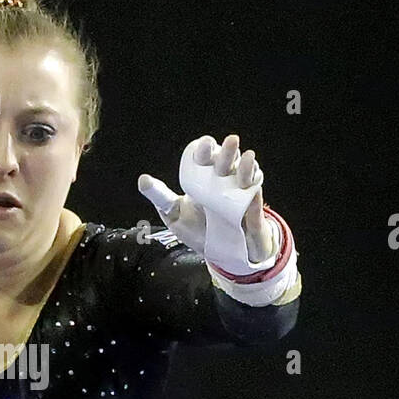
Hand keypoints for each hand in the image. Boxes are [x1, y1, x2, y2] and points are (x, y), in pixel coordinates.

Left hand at [138, 133, 273, 262]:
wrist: (222, 255)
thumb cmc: (197, 231)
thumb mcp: (174, 215)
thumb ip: (160, 197)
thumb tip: (143, 180)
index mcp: (201, 178)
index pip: (204, 157)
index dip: (204, 149)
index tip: (203, 146)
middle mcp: (221, 180)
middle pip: (225, 160)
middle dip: (227, 151)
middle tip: (229, 143)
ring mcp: (238, 191)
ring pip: (244, 171)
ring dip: (246, 164)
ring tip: (247, 157)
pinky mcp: (252, 205)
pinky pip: (255, 190)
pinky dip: (255, 183)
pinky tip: (253, 181)